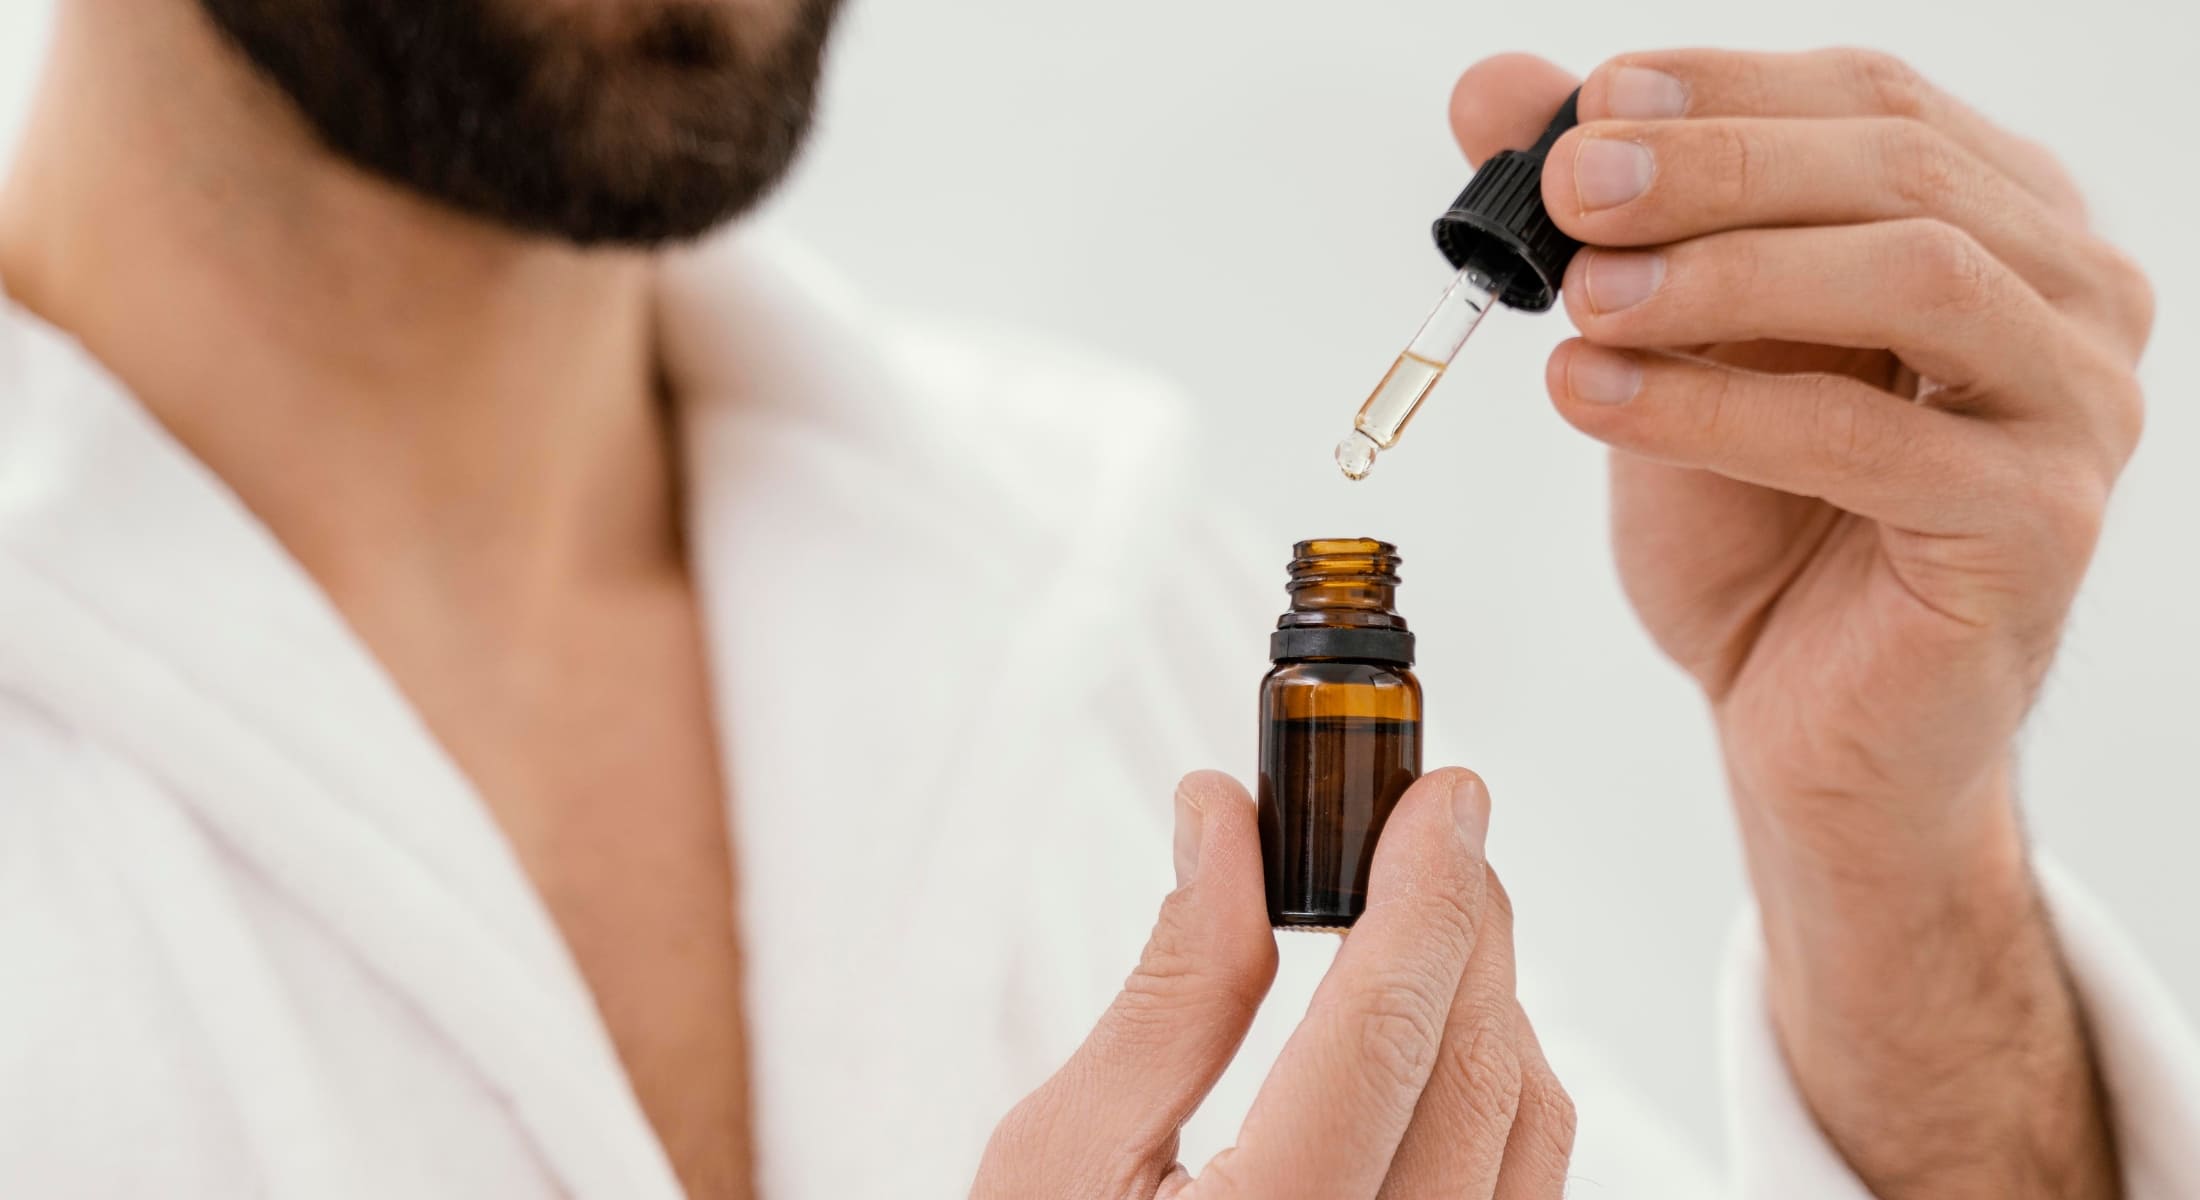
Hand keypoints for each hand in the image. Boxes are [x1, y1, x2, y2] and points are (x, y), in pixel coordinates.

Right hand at [972, 769, 1573, 1199]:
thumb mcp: (1060, 1154)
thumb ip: (1169, 986)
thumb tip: (1226, 822)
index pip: (1381, 1035)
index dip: (1425, 892)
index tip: (1443, 796)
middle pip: (1479, 1069)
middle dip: (1470, 923)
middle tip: (1433, 829)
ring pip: (1531, 1131)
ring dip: (1495, 1001)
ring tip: (1427, 921)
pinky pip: (1525, 1191)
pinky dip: (1501, 1089)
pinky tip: (1434, 1039)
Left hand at [1451, 50, 2146, 1196]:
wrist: (1804, 721)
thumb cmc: (1753, 530)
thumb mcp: (1661, 351)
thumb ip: (1601, 220)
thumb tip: (1493, 90)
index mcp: (1996, 218)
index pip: (1871, 98)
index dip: (1724, 90)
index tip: (1585, 108)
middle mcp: (2068, 293)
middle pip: (1900, 168)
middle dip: (1713, 169)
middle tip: (1566, 192)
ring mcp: (2074, 408)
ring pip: (1915, 277)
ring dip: (1725, 276)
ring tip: (1582, 301)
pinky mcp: (2038, 524)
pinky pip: (1872, 439)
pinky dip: (1719, 410)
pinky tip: (1595, 400)